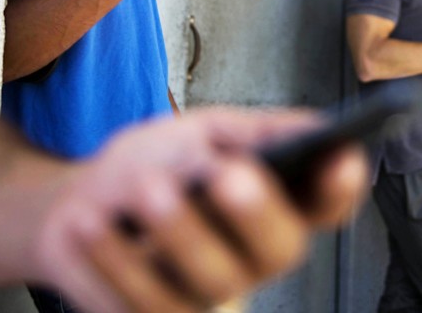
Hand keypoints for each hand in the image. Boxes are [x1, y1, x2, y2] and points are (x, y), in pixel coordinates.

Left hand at [30, 109, 368, 312]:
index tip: (340, 155)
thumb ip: (251, 132)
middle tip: (231, 175)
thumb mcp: (203, 132)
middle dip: (256, 213)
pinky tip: (90, 221)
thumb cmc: (154, 164)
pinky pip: (141, 302)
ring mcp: (203, 295)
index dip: (338, 187)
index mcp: (275, 208)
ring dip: (180, 233)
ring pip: (210, 280)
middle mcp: (250, 258)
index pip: (324, 206)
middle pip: (278, 250)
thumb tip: (310, 127)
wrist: (81, 200)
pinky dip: (112, 259)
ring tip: (148, 188)